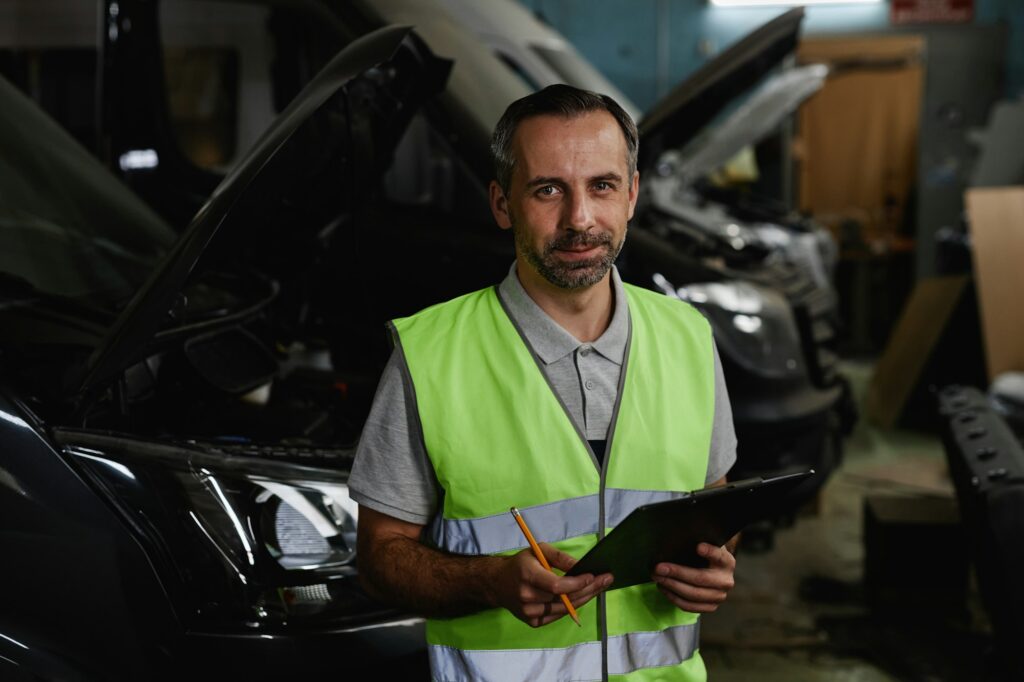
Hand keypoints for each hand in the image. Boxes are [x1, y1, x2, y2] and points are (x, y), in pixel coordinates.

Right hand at [489, 543, 612, 627]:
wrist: (498, 583)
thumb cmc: (521, 564)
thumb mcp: (538, 550)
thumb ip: (560, 557)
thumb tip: (581, 566)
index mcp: (527, 576)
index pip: (557, 586)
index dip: (577, 583)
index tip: (594, 576)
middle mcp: (527, 597)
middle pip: (565, 599)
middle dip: (589, 589)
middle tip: (606, 580)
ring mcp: (529, 613)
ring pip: (565, 609)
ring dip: (584, 598)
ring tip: (599, 587)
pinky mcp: (533, 623)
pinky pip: (558, 616)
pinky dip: (571, 606)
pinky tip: (583, 596)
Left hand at [652, 542, 734, 612]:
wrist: (715, 572)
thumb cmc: (705, 556)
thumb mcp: (705, 546)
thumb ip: (695, 544)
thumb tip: (674, 543)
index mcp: (726, 562)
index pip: (719, 556)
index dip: (709, 552)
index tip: (698, 547)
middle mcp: (726, 581)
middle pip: (700, 578)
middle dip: (677, 573)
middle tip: (659, 568)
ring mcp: (719, 597)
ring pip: (693, 594)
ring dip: (671, 586)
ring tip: (657, 578)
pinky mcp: (710, 607)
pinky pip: (689, 606)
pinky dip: (673, 597)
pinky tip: (664, 588)